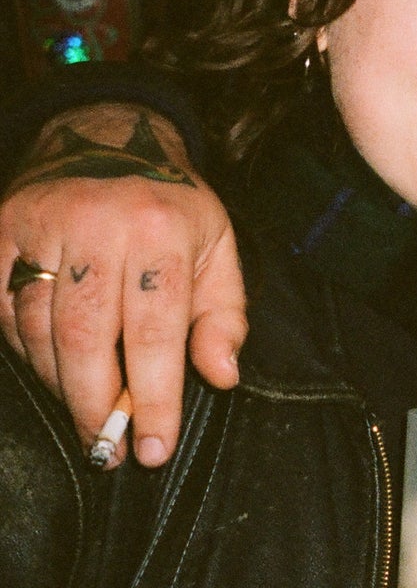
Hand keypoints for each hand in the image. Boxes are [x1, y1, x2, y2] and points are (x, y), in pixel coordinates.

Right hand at [0, 104, 246, 464]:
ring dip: (60, 385)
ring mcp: (43, 224)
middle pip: (86, 338)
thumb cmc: (172, 207)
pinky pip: (3, 308)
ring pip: (39, 329)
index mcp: (162, 228)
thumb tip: (222, 376)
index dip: (154, 399)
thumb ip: (225, 316)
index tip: (154, 448)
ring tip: (86, 416)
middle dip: (97, 406)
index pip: (155, 332)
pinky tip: (49, 368)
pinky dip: (23, 348)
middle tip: (109, 450)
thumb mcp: (218, 249)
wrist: (110, 137)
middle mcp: (99, 224)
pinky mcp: (4, 230)